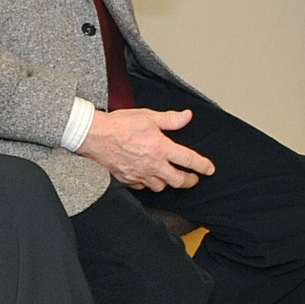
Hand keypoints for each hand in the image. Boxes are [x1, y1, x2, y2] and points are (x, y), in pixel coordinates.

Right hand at [79, 106, 213, 189]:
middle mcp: (153, 165)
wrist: (95, 136)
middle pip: (178, 181)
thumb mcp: (149, 116)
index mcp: (161, 148)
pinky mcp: (128, 179)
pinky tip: (149, 177)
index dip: (202, 166)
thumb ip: (171, 119)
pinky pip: (143, 187)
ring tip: (170, 177)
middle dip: (189, 181)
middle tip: (193, 179)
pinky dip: (148, 183)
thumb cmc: (120, 124)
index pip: (189, 160)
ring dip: (168, 183)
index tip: (209, 169)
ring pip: (161, 187)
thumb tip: (187, 116)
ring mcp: (140, 174)